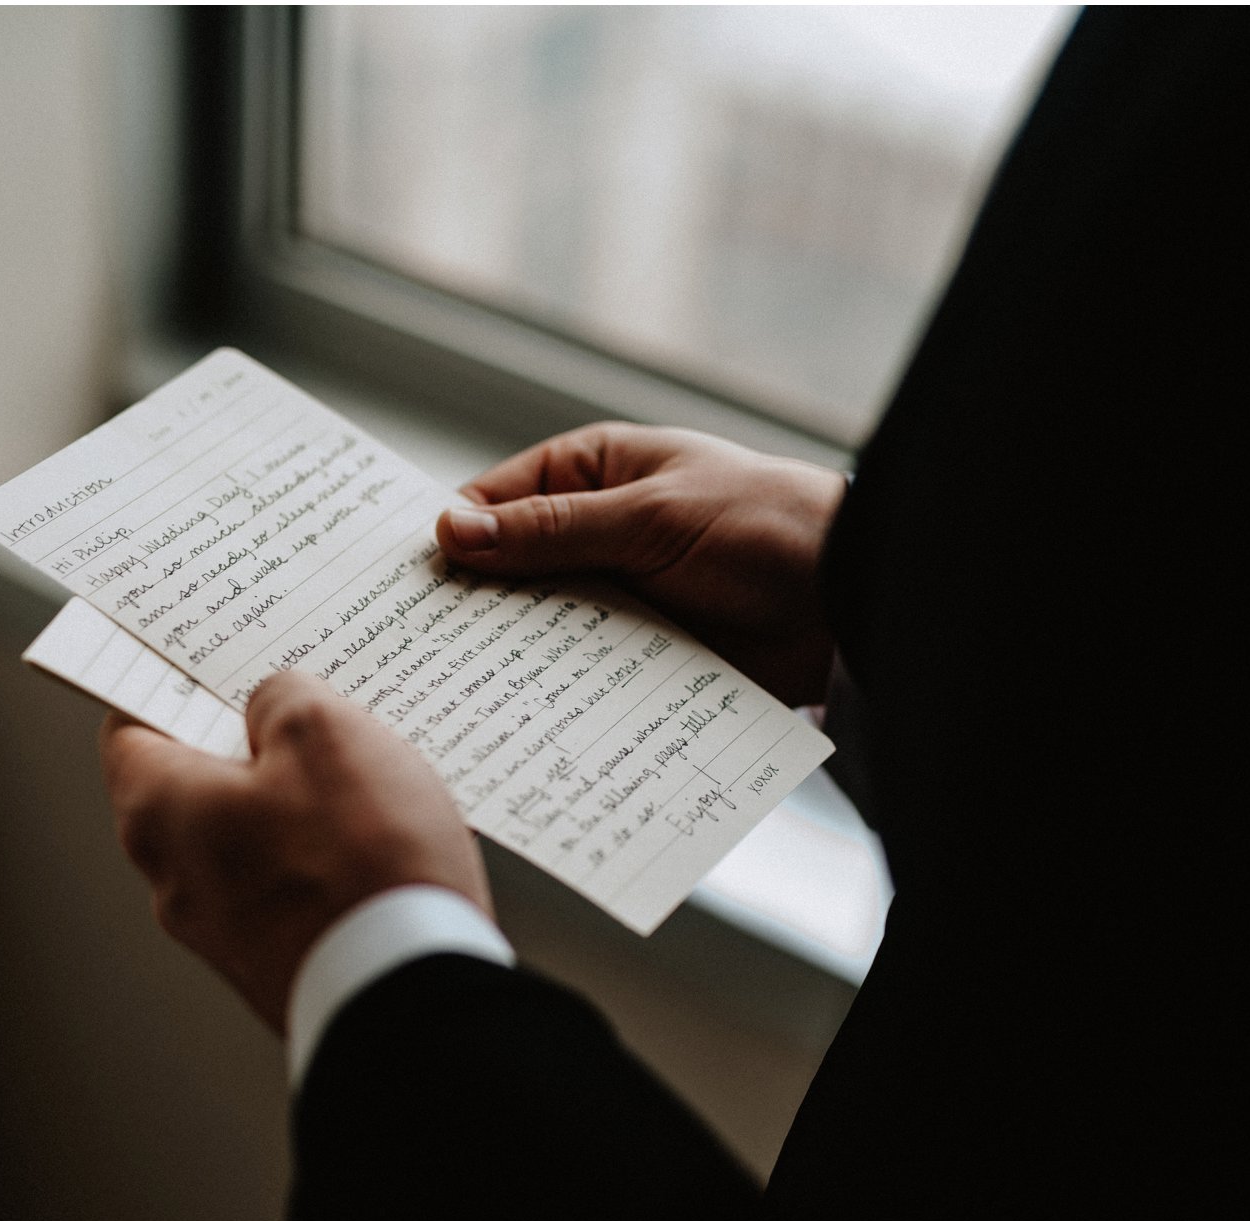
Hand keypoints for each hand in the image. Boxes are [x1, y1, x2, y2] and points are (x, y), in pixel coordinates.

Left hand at [99, 671, 490, 1034]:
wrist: (412, 991)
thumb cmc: (360, 861)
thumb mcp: (325, 731)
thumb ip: (283, 697)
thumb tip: (272, 707)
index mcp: (160, 813)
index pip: (130, 730)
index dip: (168, 686)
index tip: (201, 662)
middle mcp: (175, 882)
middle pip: (195, 786)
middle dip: (249, 746)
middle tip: (308, 713)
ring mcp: (227, 935)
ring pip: (249, 840)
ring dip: (296, 806)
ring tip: (365, 780)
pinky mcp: (279, 967)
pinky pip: (289, 890)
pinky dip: (322, 860)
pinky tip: (379, 844)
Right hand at [435, 422, 846, 705]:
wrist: (852, 603)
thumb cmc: (766, 527)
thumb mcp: (652, 520)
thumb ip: (553, 532)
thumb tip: (453, 532)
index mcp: (595, 473)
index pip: (493, 502)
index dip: (447, 540)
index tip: (397, 586)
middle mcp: (598, 531)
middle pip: (509, 570)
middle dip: (471, 607)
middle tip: (411, 651)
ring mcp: (619, 594)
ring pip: (541, 627)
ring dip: (511, 655)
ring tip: (454, 696)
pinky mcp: (643, 652)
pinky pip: (584, 671)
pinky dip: (558, 690)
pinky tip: (521, 719)